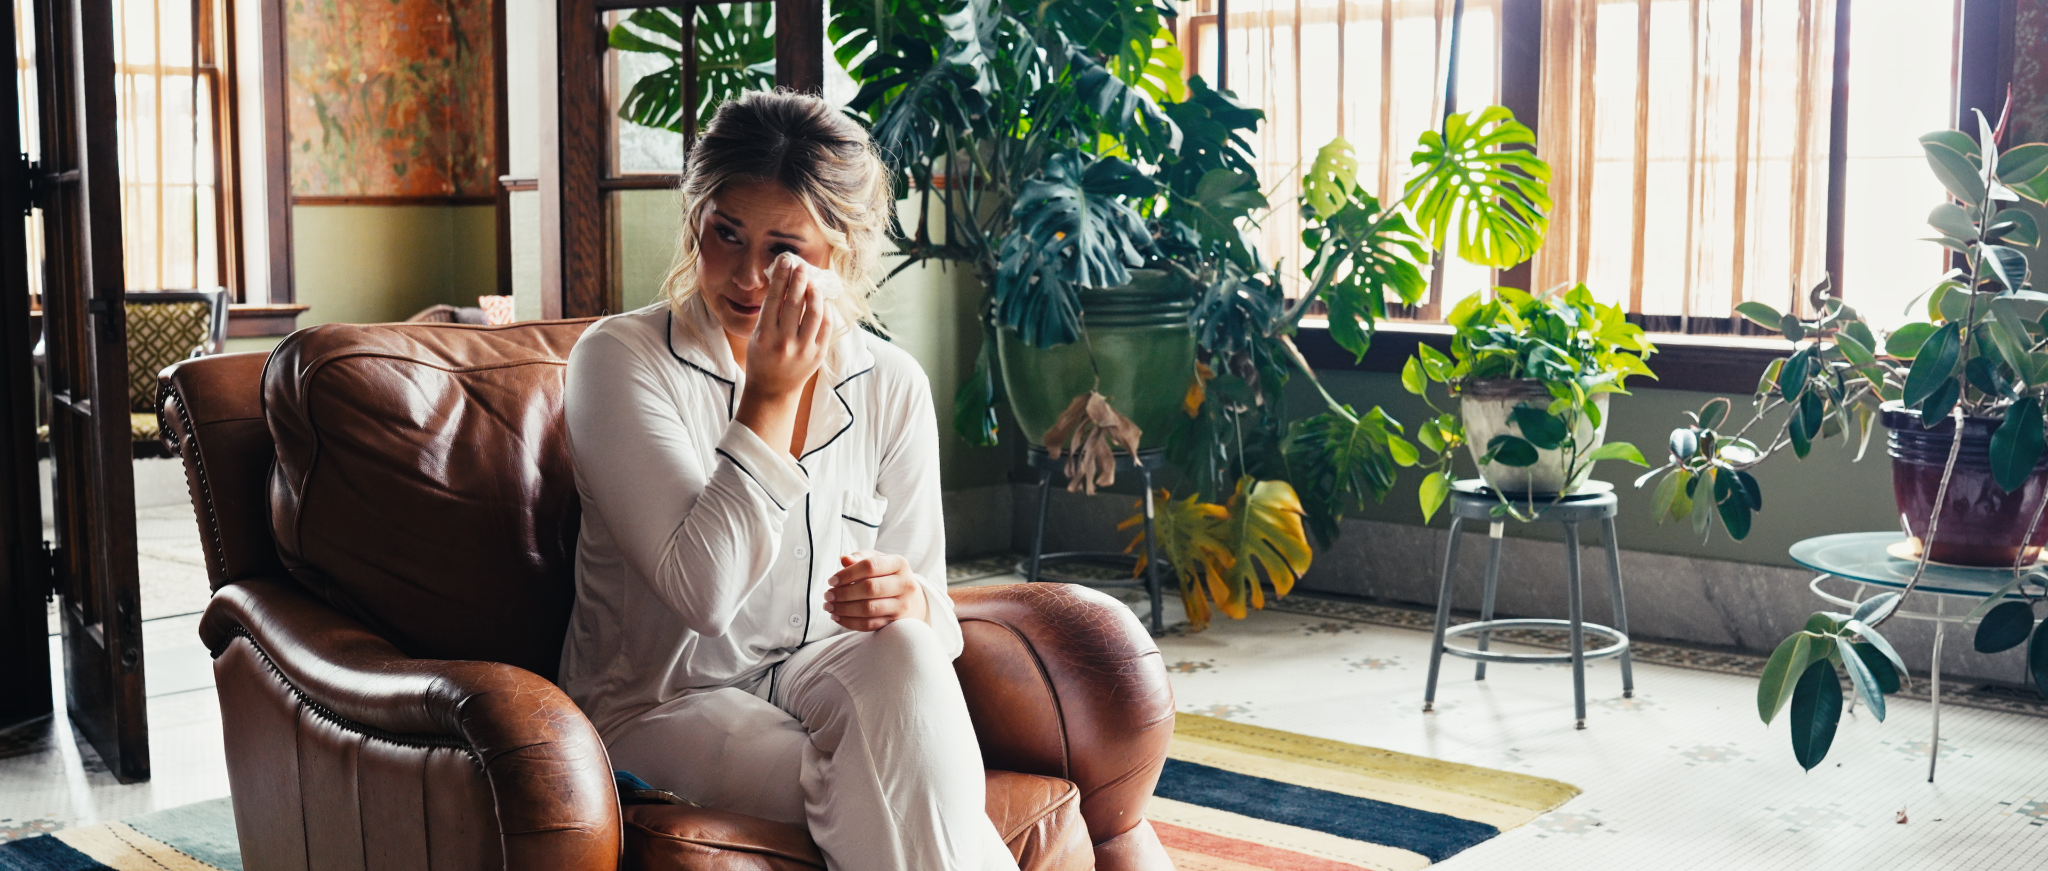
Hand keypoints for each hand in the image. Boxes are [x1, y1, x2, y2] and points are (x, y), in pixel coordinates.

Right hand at [734, 255, 831, 451]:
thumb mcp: (758, 335)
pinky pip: (826, 326)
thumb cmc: (762, 358)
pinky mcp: (818, 355)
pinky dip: (825, 310)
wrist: (772, 391)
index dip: (781, 277)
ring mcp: (803, 349)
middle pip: (795, 302)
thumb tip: (785, 283)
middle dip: (799, 280)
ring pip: (814, 312)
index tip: (786, 261)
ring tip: (812, 283)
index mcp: (765, 335)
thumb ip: (770, 313)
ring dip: (815, 293)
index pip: (775, 299)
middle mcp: (784, 342)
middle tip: (802, 267)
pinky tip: (821, 302)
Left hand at [824, 551, 929, 630]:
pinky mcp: (896, 622)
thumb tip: (844, 559)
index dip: (847, 573)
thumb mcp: (878, 561)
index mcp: (899, 563)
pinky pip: (869, 625)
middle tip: (827, 595)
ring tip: (829, 607)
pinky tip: (837, 617)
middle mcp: (905, 584)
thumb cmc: (888, 576)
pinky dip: (849, 622)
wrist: (912, 600)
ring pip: (868, 608)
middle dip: (843, 593)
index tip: (831, 580)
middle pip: (869, 588)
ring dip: (843, 609)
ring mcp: (902, 605)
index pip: (870, 566)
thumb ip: (860, 558)